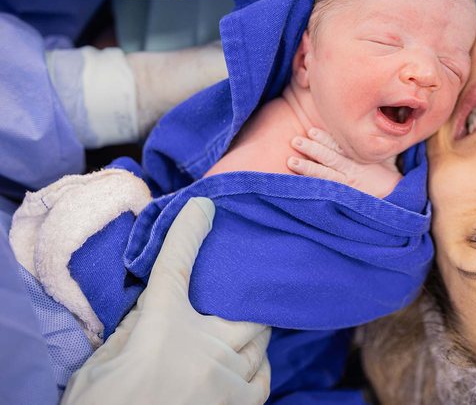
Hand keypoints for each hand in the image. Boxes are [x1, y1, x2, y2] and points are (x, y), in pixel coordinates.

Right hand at [61, 198, 270, 404]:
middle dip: (245, 298)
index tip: (205, 207)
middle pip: (243, 307)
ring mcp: (226, 378)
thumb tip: (157, 303)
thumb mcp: (103, 364)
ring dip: (251, 335)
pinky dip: (256, 368)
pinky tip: (246, 366)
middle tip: (242, 292)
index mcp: (162, 328)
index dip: (189, 233)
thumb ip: (135, 329)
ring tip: (242, 331)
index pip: (176, 267)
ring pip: (259, 343)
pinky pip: (261, 378)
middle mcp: (204, 347)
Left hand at [287, 128, 401, 197]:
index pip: (340, 147)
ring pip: (325, 176)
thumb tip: (374, 127)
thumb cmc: (390, 177)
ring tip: (291, 161)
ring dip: (308, 168)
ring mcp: (347, 186)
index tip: (311, 131)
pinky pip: (327, 193)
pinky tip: (299, 186)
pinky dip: (313, 189)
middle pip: (330, 158)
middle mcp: (353, 171)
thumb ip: (374, 145)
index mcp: (361, 159)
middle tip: (295, 141)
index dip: (325, 139)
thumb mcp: (385, 157)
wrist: (398, 200)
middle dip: (312, 149)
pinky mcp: (345, 198)